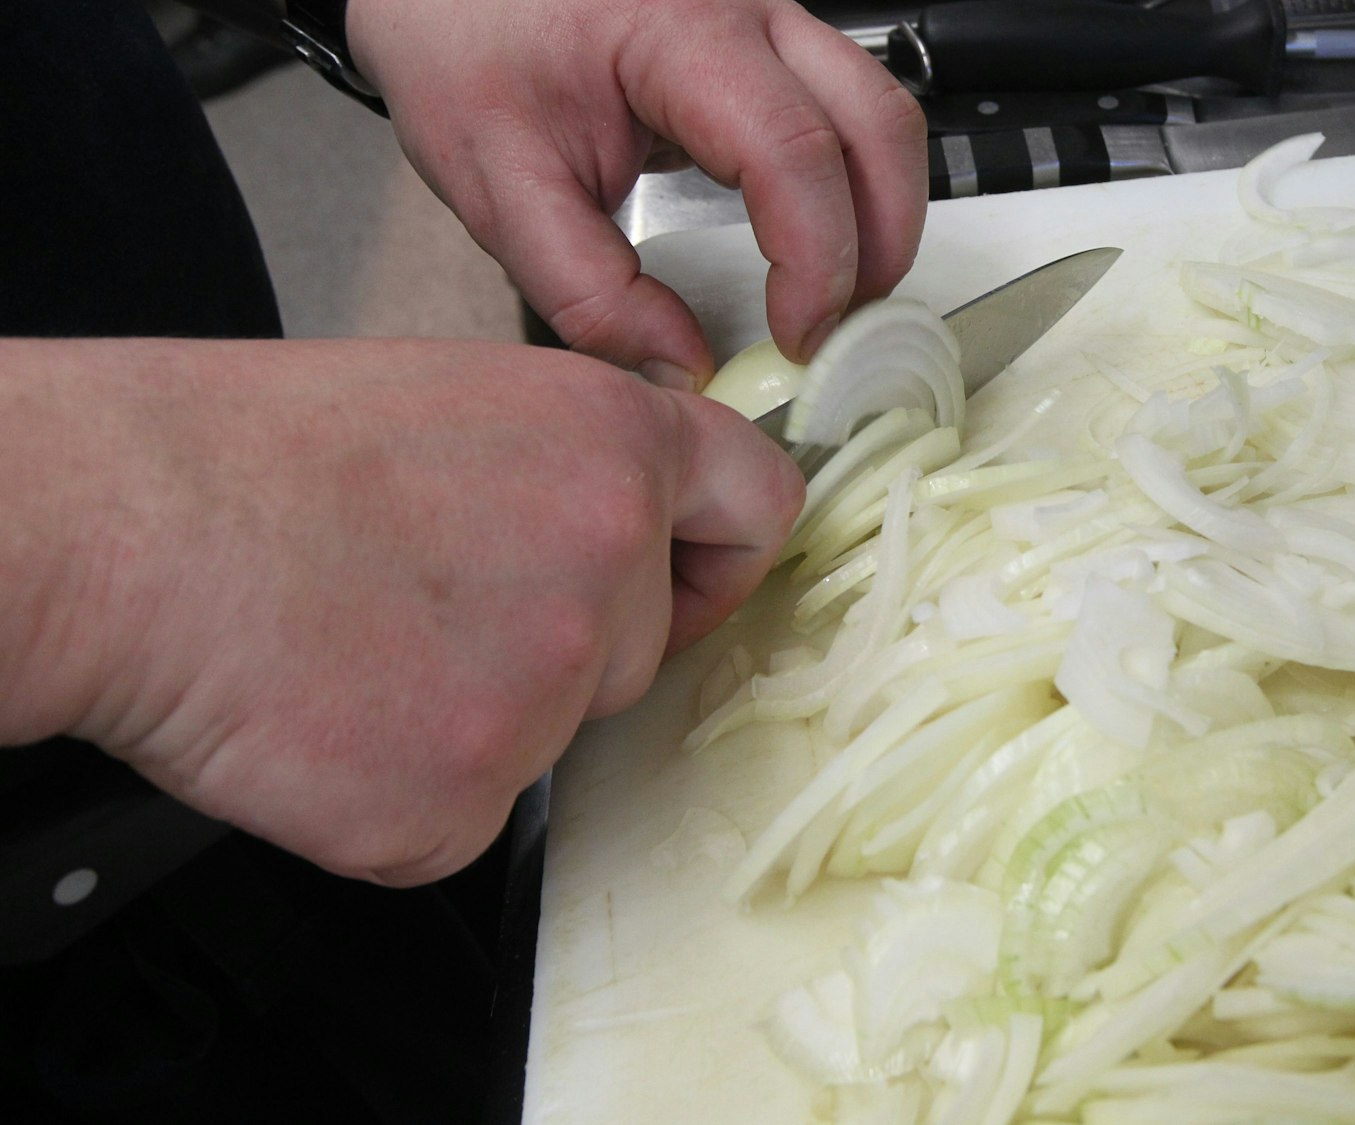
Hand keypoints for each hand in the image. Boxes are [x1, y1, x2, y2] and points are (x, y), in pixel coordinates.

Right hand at [0, 338, 800, 884]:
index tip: (693, 577)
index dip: (724, 555)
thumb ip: (585, 465)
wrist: (122, 534)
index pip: (759, 510)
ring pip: (557, 733)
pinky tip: (333, 710)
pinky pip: (472, 813)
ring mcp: (544, 697)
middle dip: (567, 641)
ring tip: (363, 639)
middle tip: (431, 597)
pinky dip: (406, 788)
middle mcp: (609, 570)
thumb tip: (642, 528)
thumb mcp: (467, 398)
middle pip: (647, 646)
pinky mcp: (462, 804)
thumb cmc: (256, 455)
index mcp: (617, 447)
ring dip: (478, 714)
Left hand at [345, 0, 928, 385]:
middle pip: (878, 126)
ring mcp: (769, 17)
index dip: (816, 262)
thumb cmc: (462, 47)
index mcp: (679, 35)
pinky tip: (813, 243)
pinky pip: (850, 111)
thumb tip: (681, 369)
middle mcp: (746, 10)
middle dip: (880, 246)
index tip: (794, 339)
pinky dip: (853, 187)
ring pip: (883, 115)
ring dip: (881, 216)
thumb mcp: (499, 186)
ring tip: (833, 296)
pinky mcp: (770, 41)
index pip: (795, 153)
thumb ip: (588, 292)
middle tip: (835, 331)